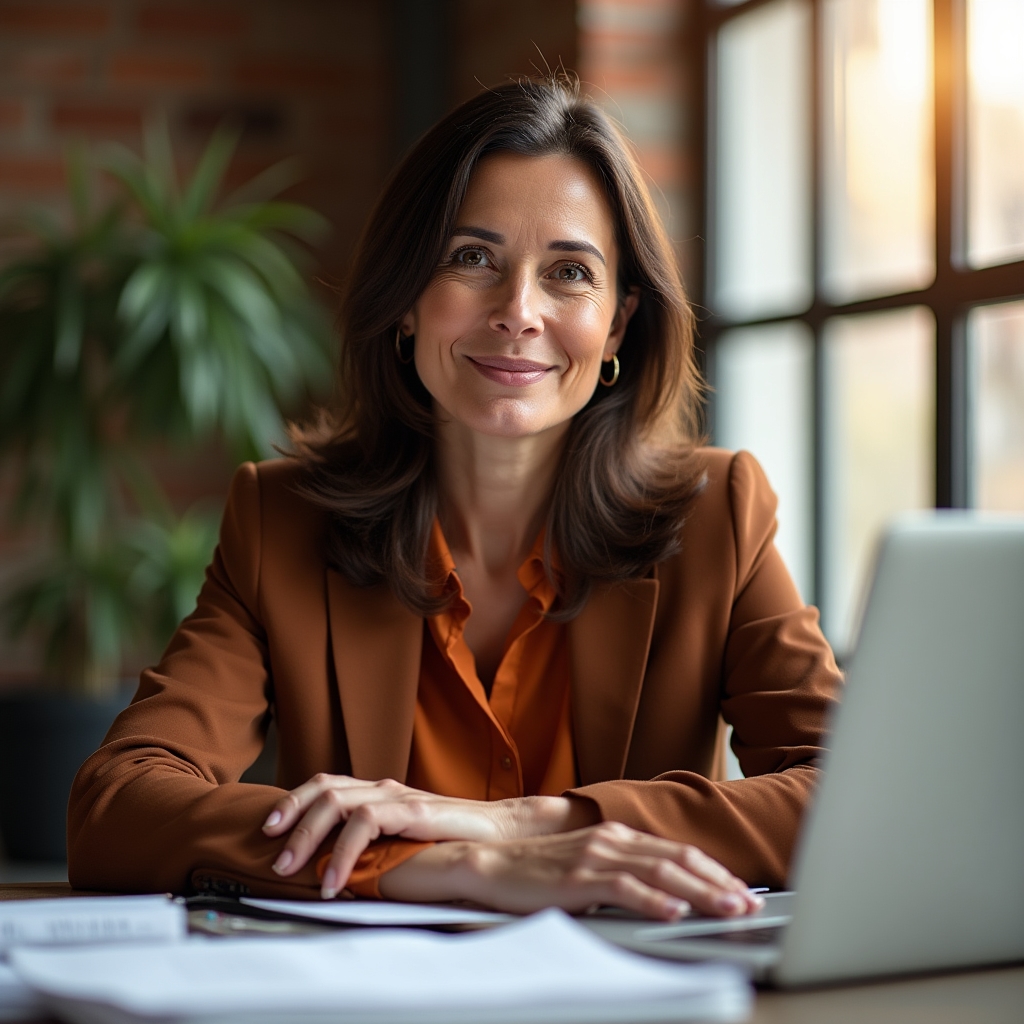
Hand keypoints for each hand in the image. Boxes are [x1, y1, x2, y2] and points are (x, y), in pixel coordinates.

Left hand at [261, 774, 591, 896]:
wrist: (499, 830)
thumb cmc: (451, 838)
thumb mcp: (402, 838)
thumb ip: (373, 843)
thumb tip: (330, 865)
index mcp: (378, 792)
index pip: (325, 785)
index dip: (293, 802)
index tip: (268, 829)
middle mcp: (383, 787)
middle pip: (322, 788)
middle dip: (290, 818)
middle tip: (271, 854)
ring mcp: (398, 795)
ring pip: (337, 802)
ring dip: (308, 837)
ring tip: (291, 869)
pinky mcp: (413, 811)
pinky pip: (365, 824)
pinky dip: (342, 852)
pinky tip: (333, 879)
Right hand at [380, 821, 764, 920]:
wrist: (490, 864)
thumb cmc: (538, 871)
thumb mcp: (589, 866)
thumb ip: (624, 872)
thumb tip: (667, 893)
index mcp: (616, 834)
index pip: (676, 852)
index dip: (713, 871)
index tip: (740, 890)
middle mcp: (611, 839)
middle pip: (677, 859)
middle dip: (718, 882)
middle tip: (749, 904)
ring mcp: (595, 856)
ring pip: (660, 872)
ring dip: (699, 891)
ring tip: (728, 908)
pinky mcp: (577, 878)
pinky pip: (623, 888)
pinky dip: (653, 900)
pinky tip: (674, 912)